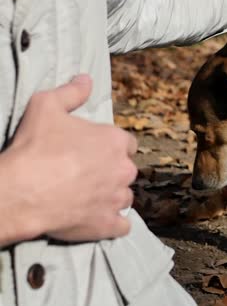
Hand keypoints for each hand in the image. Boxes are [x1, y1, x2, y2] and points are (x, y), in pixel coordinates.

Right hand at [6, 75, 137, 242]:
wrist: (22, 190)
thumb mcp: (47, 104)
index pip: (126, 143)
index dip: (111, 146)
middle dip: (111, 171)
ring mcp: (116, 199)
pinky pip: (122, 226)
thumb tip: (86, 78)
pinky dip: (114, 223)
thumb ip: (71, 91)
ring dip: (112, 196)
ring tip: (90, 196)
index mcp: (114, 140)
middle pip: (126, 169)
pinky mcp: (107, 225)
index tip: (95, 150)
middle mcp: (122, 169)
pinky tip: (100, 219)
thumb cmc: (35, 146)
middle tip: (87, 173)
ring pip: (125, 196)